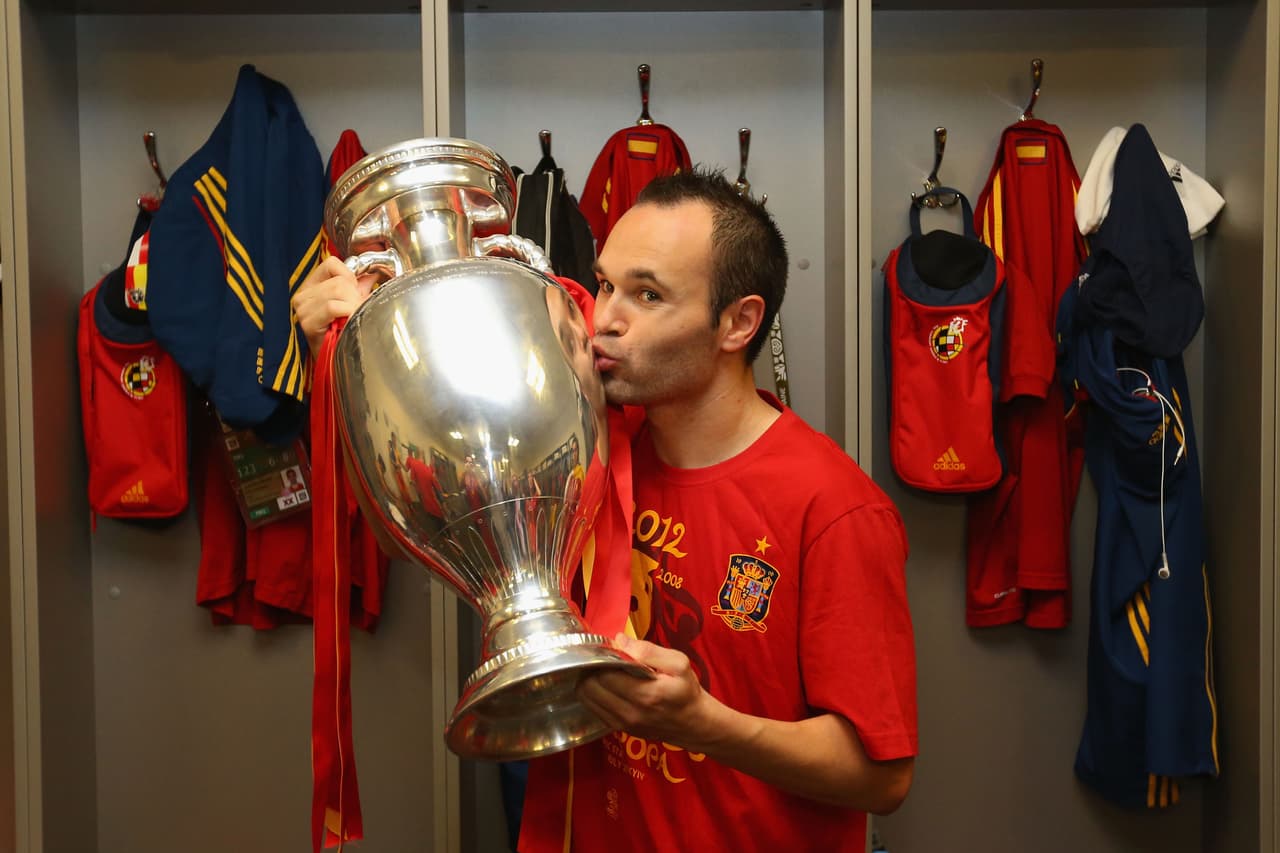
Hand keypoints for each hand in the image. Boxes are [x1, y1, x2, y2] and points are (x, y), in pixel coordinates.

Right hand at [291, 256, 378, 356]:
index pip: (331, 264)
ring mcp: (303, 309)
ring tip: (353, 319)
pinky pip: (334, 307)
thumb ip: (359, 288)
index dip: (349, 274)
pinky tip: (349, 323)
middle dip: (355, 295)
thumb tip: (373, 273)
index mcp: (311, 286)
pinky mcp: (307, 322)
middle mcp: (303, 295)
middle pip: (339, 280)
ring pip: (338, 290)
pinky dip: (348, 313)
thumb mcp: (350, 305)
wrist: (334, 364)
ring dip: (353, 305)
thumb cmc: (341, 334)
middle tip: (357, 312)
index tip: (357, 290)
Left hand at [577, 634, 720, 751]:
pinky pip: (594, 710)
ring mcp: (623, 723)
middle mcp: (630, 712)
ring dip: (589, 682)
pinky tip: (604, 686)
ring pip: (588, 699)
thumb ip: (649, 651)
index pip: (605, 674)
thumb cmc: (686, 690)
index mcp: (645, 693)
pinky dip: (593, 695)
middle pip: (591, 687)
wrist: (694, 723)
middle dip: (591, 669)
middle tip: (601, 659)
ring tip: (601, 671)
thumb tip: (619, 640)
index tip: (606, 649)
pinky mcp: (620, 729)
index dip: (600, 658)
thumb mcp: (678, 663)